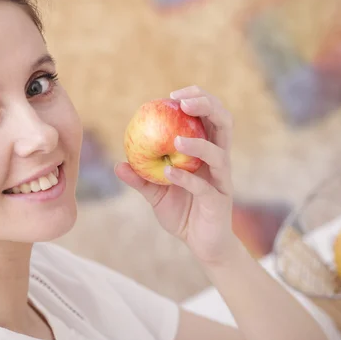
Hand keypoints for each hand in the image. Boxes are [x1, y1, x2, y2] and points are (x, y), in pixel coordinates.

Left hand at [115, 85, 239, 264]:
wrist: (202, 244)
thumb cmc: (182, 214)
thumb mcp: (157, 194)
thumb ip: (141, 179)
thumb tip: (117, 164)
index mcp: (208, 152)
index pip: (209, 117)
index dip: (196, 99)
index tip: (171, 95)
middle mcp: (219, 161)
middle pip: (224, 123)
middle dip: (207, 106)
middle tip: (182, 102)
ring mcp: (222, 180)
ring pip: (219, 153)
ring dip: (198, 143)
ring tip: (175, 139)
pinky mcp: (218, 201)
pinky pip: (203, 186)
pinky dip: (185, 178)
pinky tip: (168, 172)